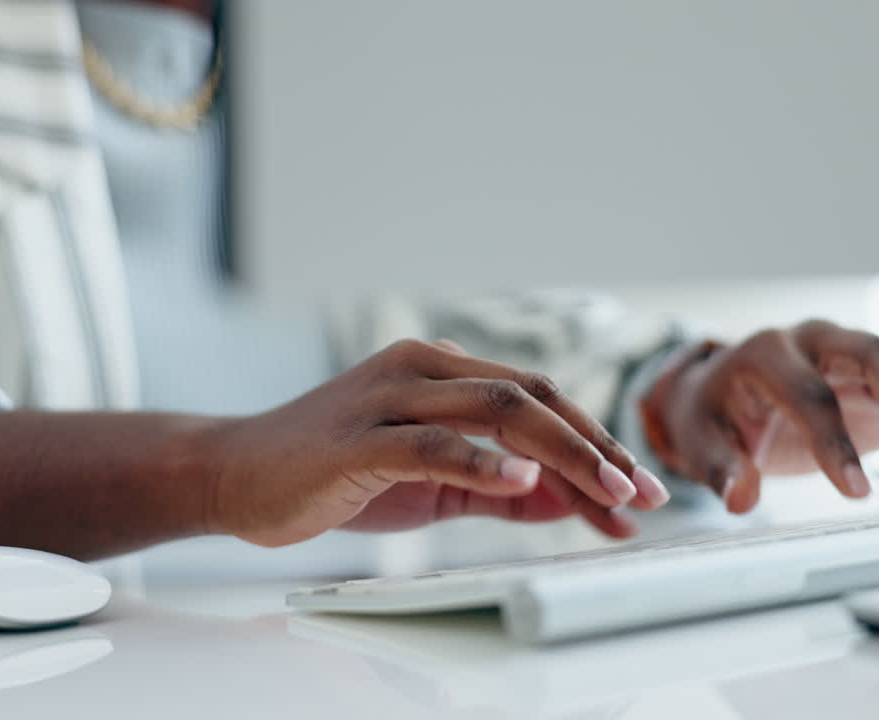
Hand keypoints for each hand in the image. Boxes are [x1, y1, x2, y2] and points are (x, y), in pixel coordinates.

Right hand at [205, 339, 670, 545]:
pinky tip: (524, 481)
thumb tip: (568, 498)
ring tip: (608, 492)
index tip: (638, 491)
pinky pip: (432, 443)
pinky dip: (482, 461)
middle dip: (596, 445)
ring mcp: (388, 396)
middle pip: (531, 394)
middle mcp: (422, 367)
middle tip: (641, 494)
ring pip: (495, 409)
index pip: (538, 398)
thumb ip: (496, 486)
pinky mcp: (357, 437)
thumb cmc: (333, 474)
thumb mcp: (431, 483)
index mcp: (442, 370)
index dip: (595, 441)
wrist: (237, 475)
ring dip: (562, 452)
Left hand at [641, 319, 878, 512]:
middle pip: (867, 356)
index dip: (831, 442)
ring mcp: (848, 355)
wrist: (717, 394)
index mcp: (765, 353)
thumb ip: (722, 468)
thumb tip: (741, 498)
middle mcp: (813, 342)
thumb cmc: (710, 416)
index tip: (855, 491)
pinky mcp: (874, 380)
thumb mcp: (701, 441)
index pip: (806, 395)